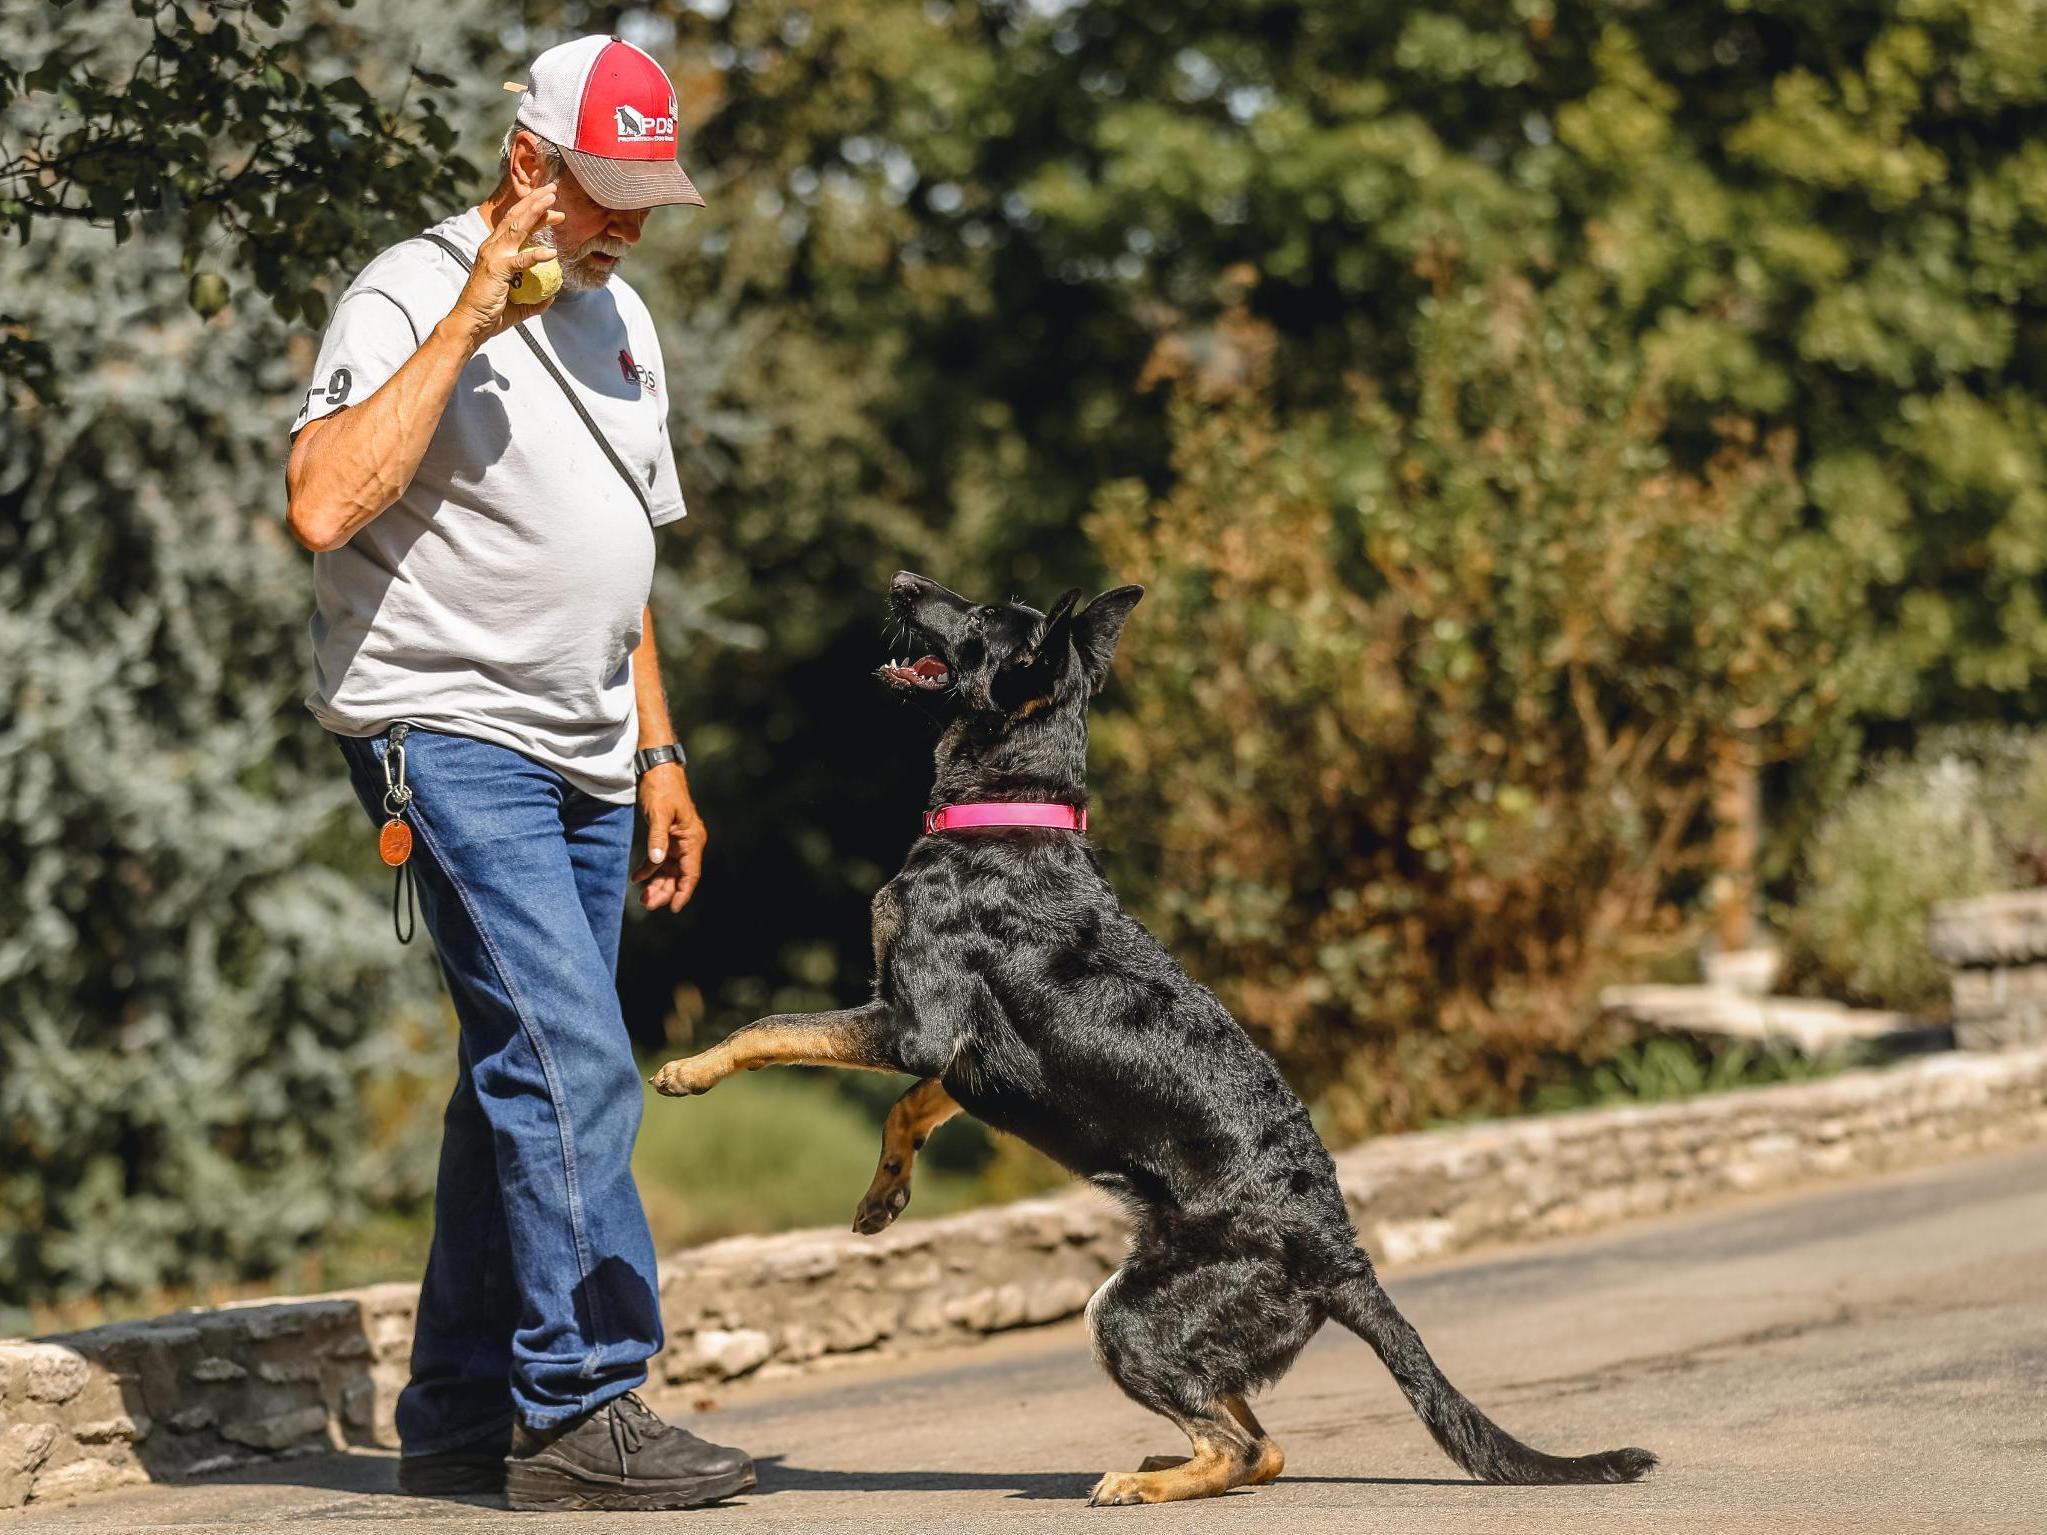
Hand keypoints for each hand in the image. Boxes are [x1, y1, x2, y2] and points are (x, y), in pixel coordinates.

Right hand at [453, 184, 565, 343]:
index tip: (552, 207)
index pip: (515, 224)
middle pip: (516, 217)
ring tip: (553, 204)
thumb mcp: (519, 305)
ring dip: (536, 213)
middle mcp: (492, 247)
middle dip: (536, 202)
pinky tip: (552, 252)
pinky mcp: (497, 269)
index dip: (534, 212)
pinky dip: (536, 254)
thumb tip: (551, 296)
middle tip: (553, 190)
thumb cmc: (490, 314)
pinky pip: (521, 260)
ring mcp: (494, 256)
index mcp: (495, 250)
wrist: (470, 324)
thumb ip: (535, 300)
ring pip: (518, 228)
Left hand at [632, 762, 704, 911]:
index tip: (673, 908)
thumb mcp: (658, 813)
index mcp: (692, 838)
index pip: (691, 872)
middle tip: (647, 905)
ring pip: (669, 869)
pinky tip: (637, 878)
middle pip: (679, 874)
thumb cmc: (661, 787)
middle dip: (665, 891)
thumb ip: (657, 839)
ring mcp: (677, 840)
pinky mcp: (666, 835)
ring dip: (657, 883)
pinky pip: (660, 858)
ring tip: (643, 898)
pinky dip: (649, 869)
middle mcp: (688, 842)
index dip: (683, 892)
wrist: (656, 767)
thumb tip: (657, 862)